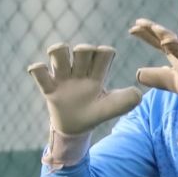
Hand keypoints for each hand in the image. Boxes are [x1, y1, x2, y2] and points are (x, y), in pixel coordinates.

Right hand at [28, 43, 141, 167]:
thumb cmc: (96, 112)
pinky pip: (39, 73)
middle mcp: (80, 70)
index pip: (103, 52)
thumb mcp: (112, 108)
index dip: (105, 54)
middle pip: (82, 48)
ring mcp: (63, 77)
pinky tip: (40, 71)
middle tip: (83, 70)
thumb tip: (139, 94)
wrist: (76, 128)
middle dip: (84, 52)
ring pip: (59, 52)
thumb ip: (127, 101)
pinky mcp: (49, 87)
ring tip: (63, 68)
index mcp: (97, 72)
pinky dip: (38, 69)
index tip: (103, 68)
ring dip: (60, 54)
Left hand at [129, 18, 177, 156]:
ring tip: (153, 28)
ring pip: (176, 43)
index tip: (132, 29)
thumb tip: (137, 73)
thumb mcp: (168, 82)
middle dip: (152, 29)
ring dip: (165, 34)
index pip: (157, 41)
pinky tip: (167, 43)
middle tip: (138, 23)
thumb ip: (154, 76)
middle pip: (165, 37)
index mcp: (174, 54)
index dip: (146, 34)